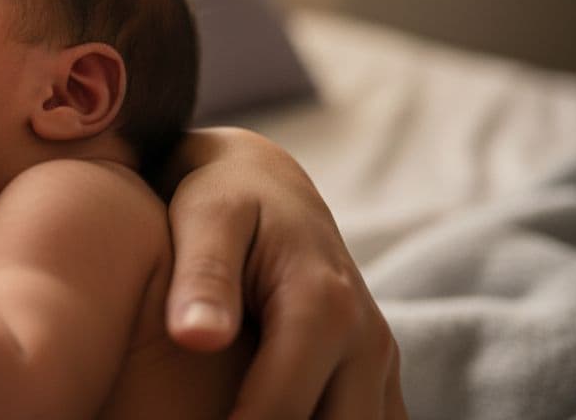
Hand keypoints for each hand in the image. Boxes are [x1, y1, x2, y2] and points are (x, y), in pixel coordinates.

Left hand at [163, 128, 405, 418]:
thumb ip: (203, 277)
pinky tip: (273, 415)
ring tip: (228, 417)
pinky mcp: (376, 373)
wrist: (265, 179)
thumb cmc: (222, 198)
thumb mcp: (205, 221)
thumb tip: (197, 338)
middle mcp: (367, 339)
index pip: (281, 411)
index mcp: (324, 306)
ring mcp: (379, 360)